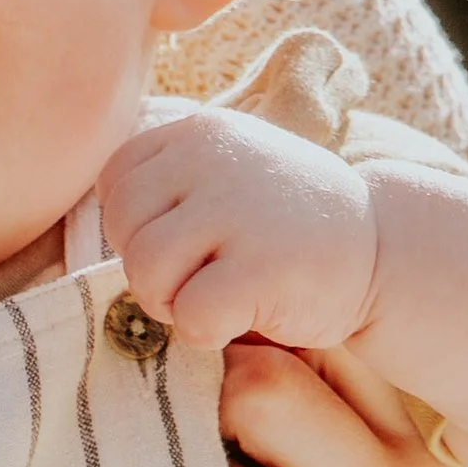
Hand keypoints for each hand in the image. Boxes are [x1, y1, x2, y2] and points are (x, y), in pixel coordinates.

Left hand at [98, 107, 377, 353]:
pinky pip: (191, 315)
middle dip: (151, 269)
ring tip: (218, 298)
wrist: (386, 249)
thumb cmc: (284, 226)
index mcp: (196, 133)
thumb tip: (81, 229)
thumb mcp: (222, 178)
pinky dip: (208, 332)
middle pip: (124, 230)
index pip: (114, 182)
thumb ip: (163, 186)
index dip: (135, 227)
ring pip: (147, 272)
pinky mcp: (263, 267)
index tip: (183, 243)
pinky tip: (244, 318)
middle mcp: (213, 159)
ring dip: (173, 304)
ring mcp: (239, 209)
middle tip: (201, 279)